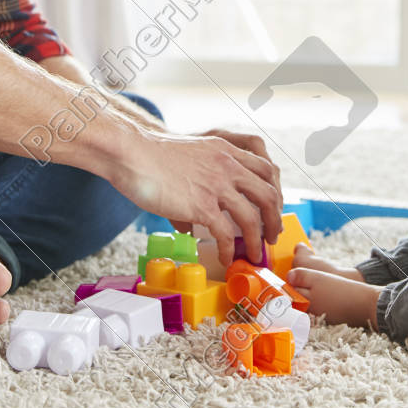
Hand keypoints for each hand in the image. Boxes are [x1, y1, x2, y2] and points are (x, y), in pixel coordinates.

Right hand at [122, 129, 282, 269]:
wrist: (132, 152)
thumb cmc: (151, 156)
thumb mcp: (189, 156)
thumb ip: (198, 183)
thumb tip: (188, 226)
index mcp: (226, 150)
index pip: (266, 169)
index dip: (274, 193)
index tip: (272, 210)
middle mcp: (227, 165)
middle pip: (268, 194)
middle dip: (275, 219)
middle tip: (271, 235)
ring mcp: (216, 185)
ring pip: (253, 217)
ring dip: (257, 240)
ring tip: (253, 254)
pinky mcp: (201, 205)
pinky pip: (225, 233)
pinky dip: (229, 249)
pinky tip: (225, 257)